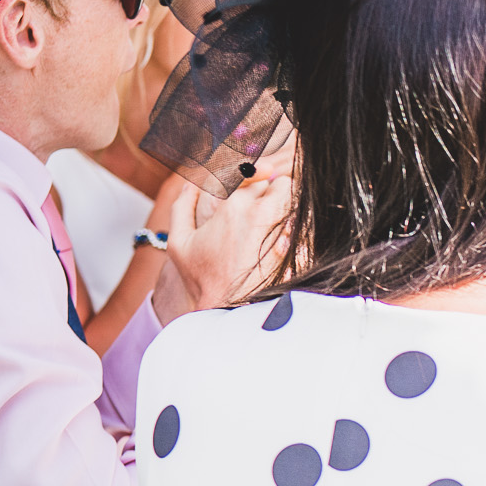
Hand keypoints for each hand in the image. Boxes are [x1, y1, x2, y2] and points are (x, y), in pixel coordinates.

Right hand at [159, 152, 294, 315]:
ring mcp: (283, 229)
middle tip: (270, 206)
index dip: (257, 176)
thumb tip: (189, 186)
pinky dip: (301, 228)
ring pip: (297, 202)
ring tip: (281, 223)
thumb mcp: (180, 243)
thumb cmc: (204, 281)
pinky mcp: (299, 246)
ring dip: (292, 207)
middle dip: (277, 190)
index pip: (254, 173)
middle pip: (281, 184)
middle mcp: (261, 212)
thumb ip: (181, 208)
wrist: (231, 312)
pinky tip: (290, 240)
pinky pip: (306, 226)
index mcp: (232, 205)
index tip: (258, 183)